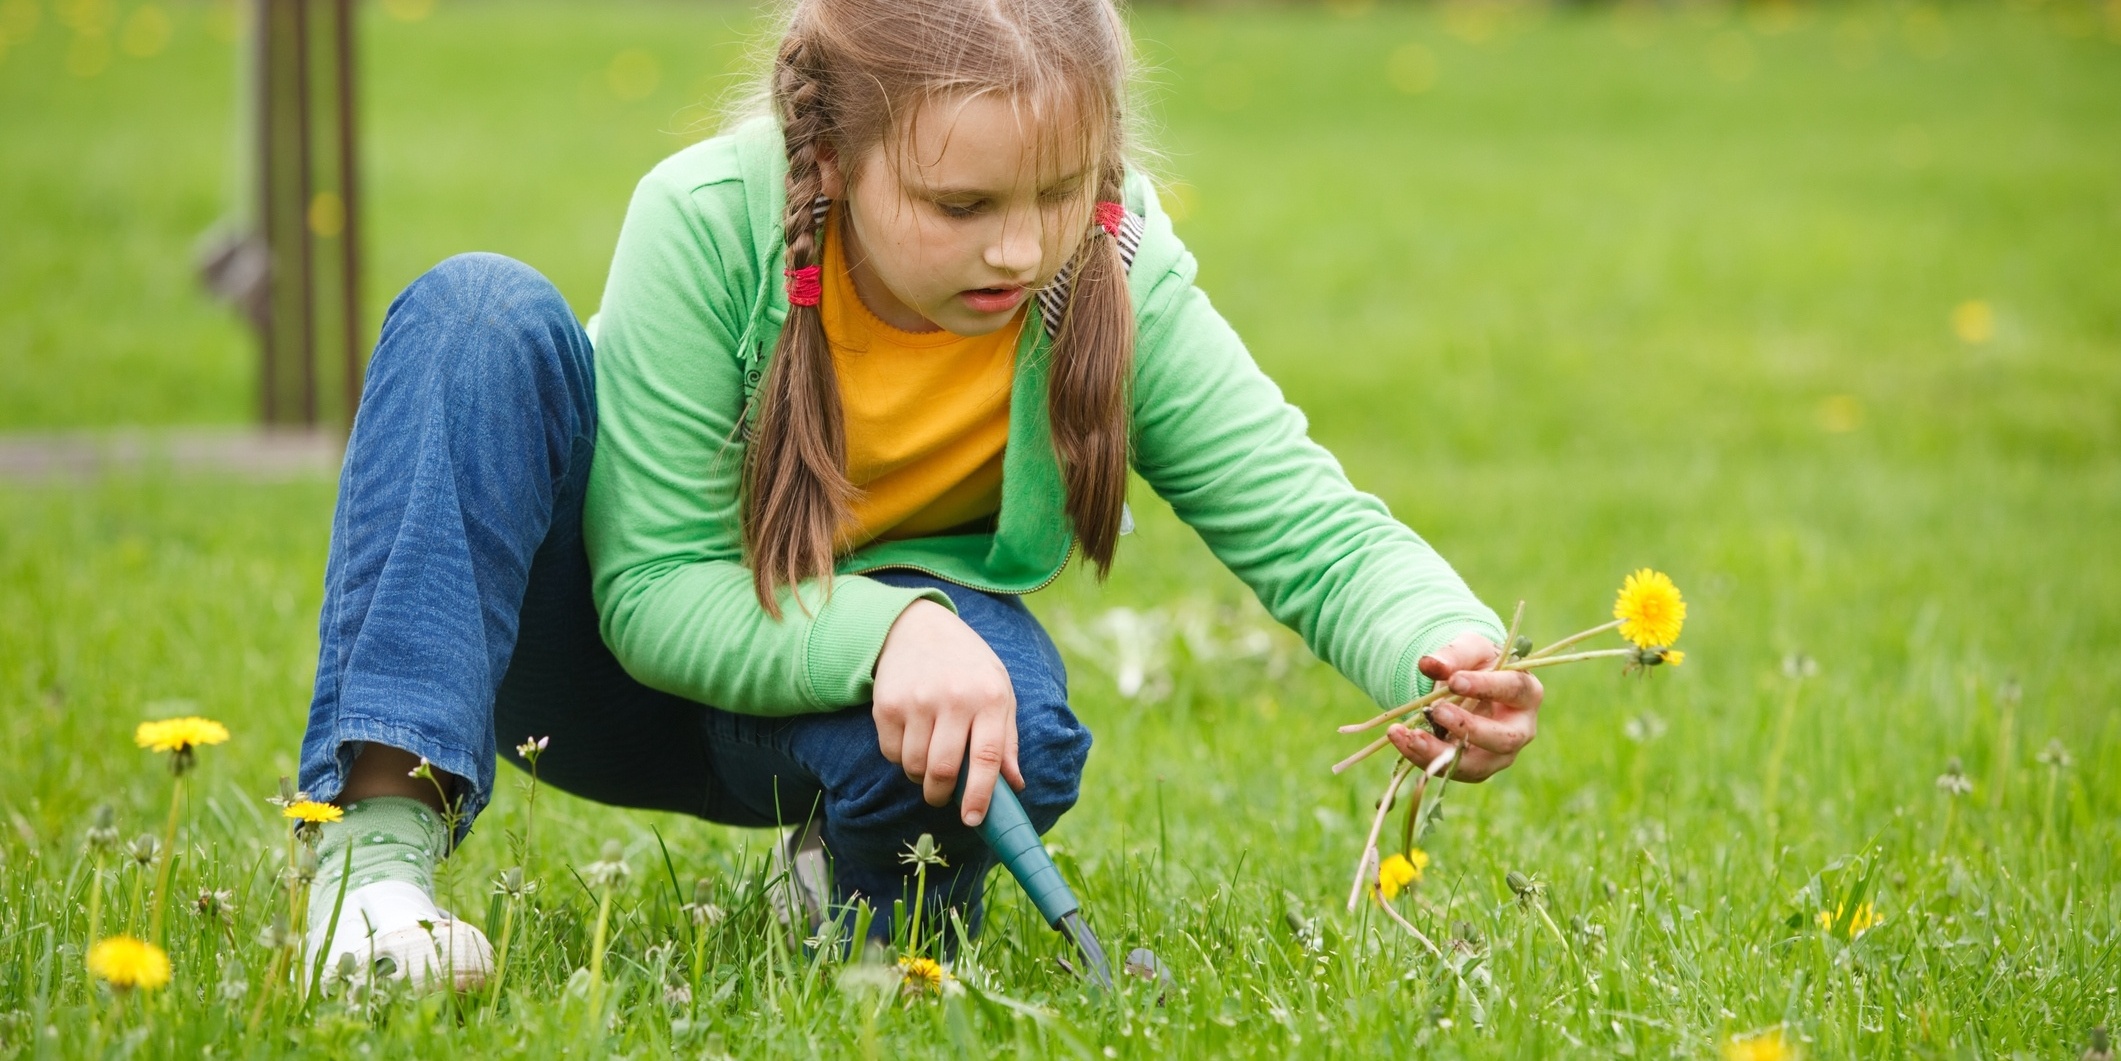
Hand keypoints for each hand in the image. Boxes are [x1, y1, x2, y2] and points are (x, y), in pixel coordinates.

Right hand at [872, 599, 1025, 825]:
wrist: (918, 627)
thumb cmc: (968, 666)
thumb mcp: (999, 691)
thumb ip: (1007, 739)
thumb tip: (1014, 786)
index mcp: (990, 697)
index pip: (987, 758)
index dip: (981, 795)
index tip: (973, 820)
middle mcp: (954, 698)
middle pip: (944, 769)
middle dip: (942, 795)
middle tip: (943, 796)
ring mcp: (917, 700)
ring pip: (914, 766)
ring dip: (920, 777)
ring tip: (928, 760)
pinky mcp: (887, 704)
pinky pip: (891, 753)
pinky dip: (900, 758)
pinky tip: (911, 737)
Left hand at [1384, 632, 1541, 781]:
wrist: (1466, 686)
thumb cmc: (1476, 663)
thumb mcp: (1468, 648)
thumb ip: (1453, 654)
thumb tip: (1428, 664)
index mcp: (1527, 693)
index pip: (1514, 690)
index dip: (1486, 686)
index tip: (1455, 680)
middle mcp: (1520, 730)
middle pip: (1503, 739)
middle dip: (1469, 728)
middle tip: (1438, 712)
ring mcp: (1498, 755)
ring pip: (1474, 765)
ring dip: (1439, 753)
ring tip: (1409, 735)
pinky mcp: (1473, 769)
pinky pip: (1449, 770)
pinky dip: (1421, 756)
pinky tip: (1400, 738)